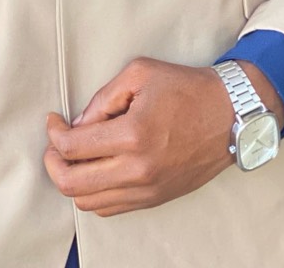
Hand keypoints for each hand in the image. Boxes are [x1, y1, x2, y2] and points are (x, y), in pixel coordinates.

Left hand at [43, 57, 283, 216]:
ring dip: (72, 181)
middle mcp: (137, 170)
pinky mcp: (156, 199)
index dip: (54, 134)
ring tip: (72, 157)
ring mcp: (147, 190)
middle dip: (53, 163)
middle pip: (73, 184)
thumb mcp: (140, 74)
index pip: (72, 148)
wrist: (230, 116)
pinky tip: (94, 171)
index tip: (54, 120)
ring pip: (90, 203)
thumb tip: (79, 124)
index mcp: (132, 135)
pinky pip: (112, 208)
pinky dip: (94, 194)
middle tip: (55, 143)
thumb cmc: (186, 88)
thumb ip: (103, 98)